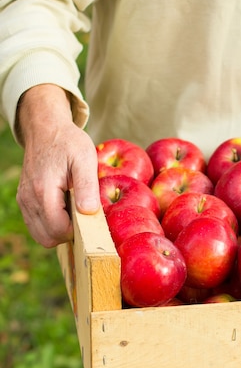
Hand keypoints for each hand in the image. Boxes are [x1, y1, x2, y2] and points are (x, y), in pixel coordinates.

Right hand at [15, 85, 99, 247]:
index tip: (89, 217)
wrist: (46, 129)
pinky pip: (37, 224)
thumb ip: (87, 186)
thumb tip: (88, 212)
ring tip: (74, 208)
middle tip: (83, 215)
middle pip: (47, 238)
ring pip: (40, 234)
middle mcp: (28, 199)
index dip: (77, 231)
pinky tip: (65, 207)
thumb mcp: (85, 159)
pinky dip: (51, 223)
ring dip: (59, 229)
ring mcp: (24, 201)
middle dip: (68, 233)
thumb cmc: (68, 142)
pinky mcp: (25, 200)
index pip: (57, 230)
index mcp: (43, 190)